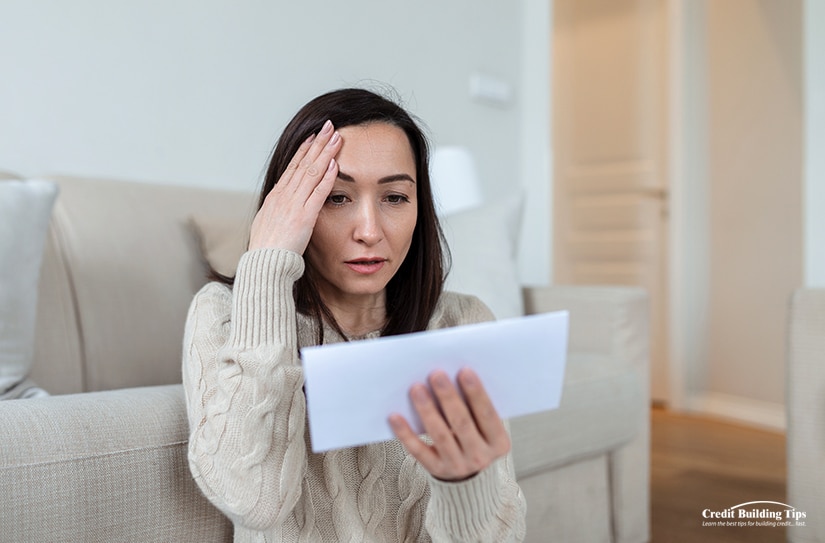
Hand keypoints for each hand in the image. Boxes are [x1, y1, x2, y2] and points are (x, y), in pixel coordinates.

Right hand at [249, 120, 342, 253]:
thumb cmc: (267, 250)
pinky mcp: (304, 217)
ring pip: (311, 172)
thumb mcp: (268, 224)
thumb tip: (280, 204)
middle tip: (329, 126)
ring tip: (337, 137)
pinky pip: (318, 193)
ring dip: (326, 153)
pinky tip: (336, 165)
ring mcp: (293, 205)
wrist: (264, 264)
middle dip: (318, 143)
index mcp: (275, 197)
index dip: (304, 149)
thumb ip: (277, 211)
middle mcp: (284, 196)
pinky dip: (327, 178)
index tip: (313, 136)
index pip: (292, 166)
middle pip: (303, 163)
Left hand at [389, 368, 510, 481]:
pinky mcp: (436, 470)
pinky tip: (395, 416)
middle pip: (462, 423)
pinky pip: (418, 450)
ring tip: (417, 389)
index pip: (488, 414)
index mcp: (498, 442)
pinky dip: (405, 433)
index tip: (464, 371)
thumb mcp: (488, 430)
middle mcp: (480, 456)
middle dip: (448, 397)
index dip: (477, 393)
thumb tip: (455, 376)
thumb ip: (477, 410)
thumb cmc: (478, 441)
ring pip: (439, 435)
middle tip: (436, 374)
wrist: (472, 482)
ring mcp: (457, 465)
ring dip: (427, 410)